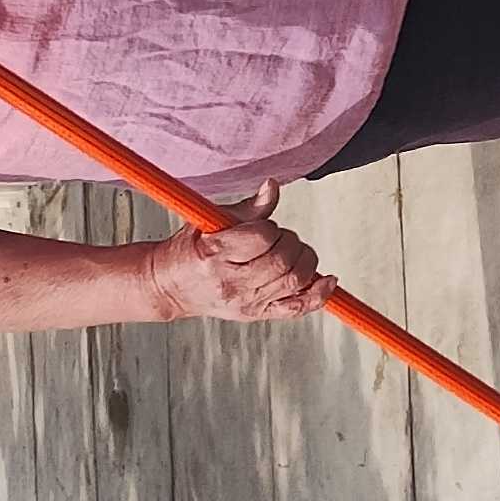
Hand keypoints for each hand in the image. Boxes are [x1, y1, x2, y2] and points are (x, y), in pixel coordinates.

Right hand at [143, 184, 334, 322]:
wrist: (171, 286)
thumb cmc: (191, 248)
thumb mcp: (211, 221)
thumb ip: (249, 208)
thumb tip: (273, 186)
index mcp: (214, 254)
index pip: (262, 236)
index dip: (271, 227)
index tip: (265, 227)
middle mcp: (231, 283)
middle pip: (283, 260)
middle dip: (291, 242)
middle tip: (280, 239)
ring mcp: (246, 303)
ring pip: (294, 281)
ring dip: (305, 261)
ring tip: (294, 253)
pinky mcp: (256, 314)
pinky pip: (297, 308)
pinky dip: (319, 294)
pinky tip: (328, 280)